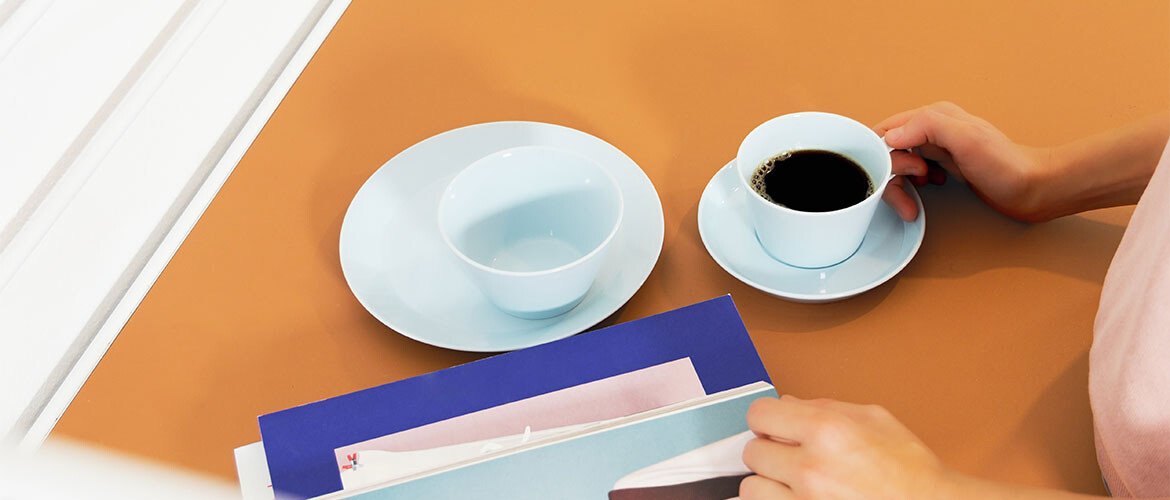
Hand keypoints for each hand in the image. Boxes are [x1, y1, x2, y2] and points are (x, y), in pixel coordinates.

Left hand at [740, 396, 949, 499]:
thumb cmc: (911, 471)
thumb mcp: (875, 419)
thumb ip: (825, 406)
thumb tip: (789, 404)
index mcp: (826, 430)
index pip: (759, 415)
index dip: (768, 419)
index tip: (774, 426)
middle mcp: (810, 468)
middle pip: (753, 451)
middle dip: (771, 451)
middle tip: (792, 457)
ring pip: (752, 488)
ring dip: (769, 485)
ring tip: (793, 484)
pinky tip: (798, 498)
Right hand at [874, 101, 1051, 221]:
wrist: (1032, 188)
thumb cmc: (1006, 166)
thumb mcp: (968, 140)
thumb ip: (928, 127)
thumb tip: (890, 136)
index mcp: (933, 117)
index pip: (886, 129)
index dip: (883, 153)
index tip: (900, 171)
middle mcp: (931, 130)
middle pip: (888, 150)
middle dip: (893, 172)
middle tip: (918, 181)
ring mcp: (936, 148)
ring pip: (896, 165)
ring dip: (900, 185)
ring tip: (916, 197)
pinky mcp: (941, 165)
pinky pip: (910, 175)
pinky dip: (911, 187)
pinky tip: (929, 188)